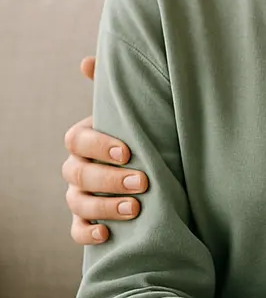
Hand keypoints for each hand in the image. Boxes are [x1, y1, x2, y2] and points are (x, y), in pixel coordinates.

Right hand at [63, 56, 145, 244]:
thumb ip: (116, 87)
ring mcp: (80, 195)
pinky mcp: (89, 220)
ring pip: (78, 203)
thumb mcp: (134, 109)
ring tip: (135, 208)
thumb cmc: (142, 130)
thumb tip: (87, 62)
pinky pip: (77, 231)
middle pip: (79, 174)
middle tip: (142, 182)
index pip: (77, 141)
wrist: (156, 164)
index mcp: (85, 139)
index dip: (99, 146)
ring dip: (104, 207)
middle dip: (109, 179)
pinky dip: (88, 233)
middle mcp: (78, 168)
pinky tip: (107, 235)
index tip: (127, 151)